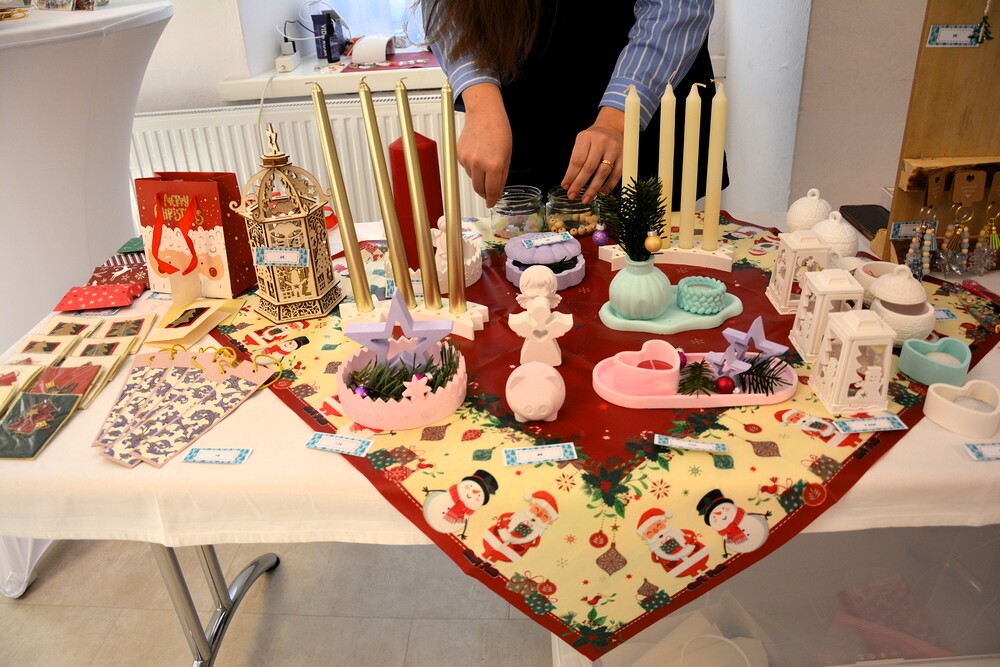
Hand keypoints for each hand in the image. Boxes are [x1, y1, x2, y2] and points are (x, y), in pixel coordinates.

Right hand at [456, 83, 510, 207]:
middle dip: (485, 192)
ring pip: (473, 179)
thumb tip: (497, 191)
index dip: (492, 199)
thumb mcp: (507, 156)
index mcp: (494, 165)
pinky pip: (466, 168)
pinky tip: (478, 155)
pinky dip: (472, 166)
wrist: (484, 113)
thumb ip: (502, 176)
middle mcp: (478, 164)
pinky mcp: (459, 155)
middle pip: (479, 189)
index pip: (492, 191)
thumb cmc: (499, 130)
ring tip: (485, 163)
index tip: (491, 203)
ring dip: (479, 177)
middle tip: (489, 192)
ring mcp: (467, 159)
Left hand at [561, 106, 624, 204]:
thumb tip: (569, 183)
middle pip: (589, 167)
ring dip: (593, 188)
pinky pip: (616, 174)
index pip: (577, 160)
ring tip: (586, 199)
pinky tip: (601, 193)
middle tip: (572, 196)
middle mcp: (601, 142)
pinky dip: (608, 186)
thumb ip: (576, 160)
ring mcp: (614, 149)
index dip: (570, 175)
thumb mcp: (581, 142)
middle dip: (579, 184)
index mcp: (586, 137)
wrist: (612, 128)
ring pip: (603, 172)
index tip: (565, 186)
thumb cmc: (593, 139)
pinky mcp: (623, 157)